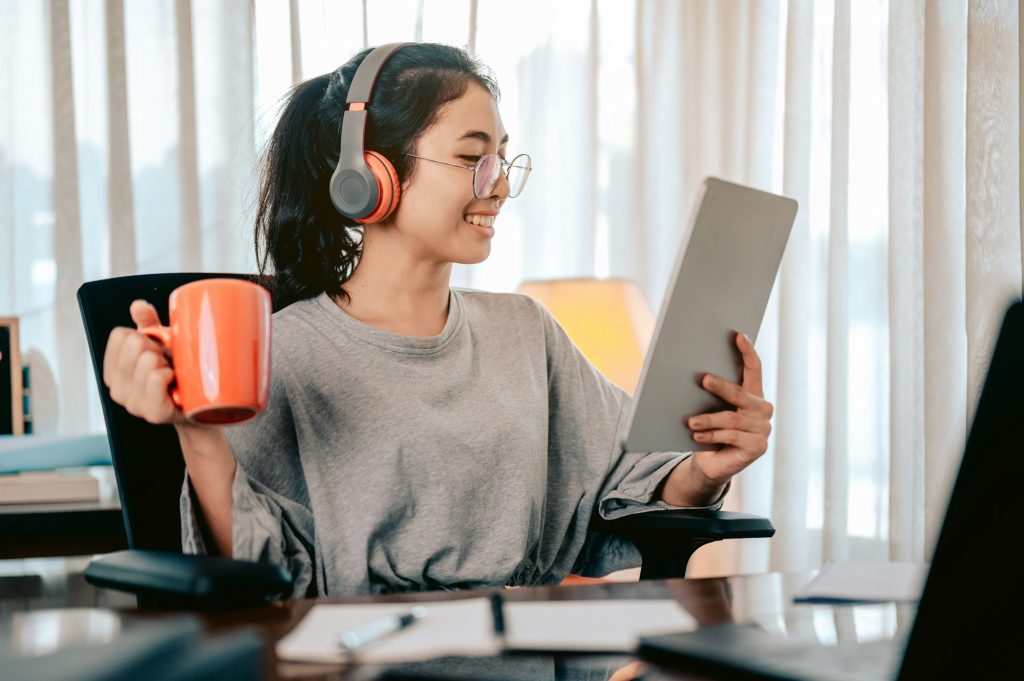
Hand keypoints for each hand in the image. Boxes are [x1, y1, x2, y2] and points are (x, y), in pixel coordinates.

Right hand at [103, 300, 187, 425]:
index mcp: (114, 369)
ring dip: (168, 362)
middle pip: (134, 344)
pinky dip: (168, 375)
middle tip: (169, 364)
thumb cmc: (180, 373)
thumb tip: (138, 305)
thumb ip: (148, 323)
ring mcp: (133, 403)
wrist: (204, 408)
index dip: (144, 336)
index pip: (120, 335)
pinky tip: (175, 382)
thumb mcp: (163, 344)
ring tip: (175, 375)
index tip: (157, 350)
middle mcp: (116, 387)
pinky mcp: (153, 413)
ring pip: (147, 360)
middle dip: (157, 348)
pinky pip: (156, 379)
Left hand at [686, 332, 773, 488]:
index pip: (754, 369)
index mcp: (753, 395)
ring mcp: (763, 429)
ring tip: (690, 422)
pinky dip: (711, 436)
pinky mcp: (758, 447)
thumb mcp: (710, 409)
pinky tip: (696, 436)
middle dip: (721, 386)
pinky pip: (731, 436)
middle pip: (741, 393)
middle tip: (703, 379)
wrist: (710, 464)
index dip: (747, 351)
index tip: (737, 335)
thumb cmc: (709, 430)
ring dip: (708, 419)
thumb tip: (697, 373)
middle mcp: (763, 409)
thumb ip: (711, 393)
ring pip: (732, 418)